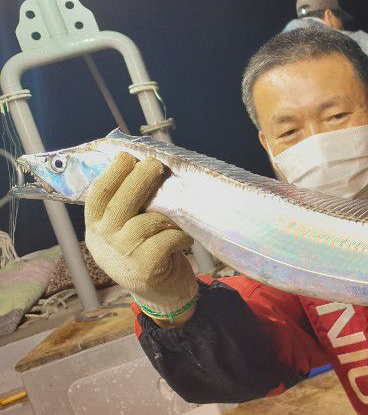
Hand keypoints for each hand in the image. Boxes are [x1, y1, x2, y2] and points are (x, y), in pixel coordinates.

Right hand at [84, 152, 196, 325]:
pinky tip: (185, 238)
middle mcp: (104, 241)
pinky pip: (166, 239)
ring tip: (178, 217)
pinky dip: (180, 235)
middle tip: (156, 165)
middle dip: (140, 180)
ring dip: (168, 215)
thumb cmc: (146, 252)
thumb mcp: (126, 230)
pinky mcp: (146, 268)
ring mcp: (124, 255)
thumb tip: (141, 166)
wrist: (161, 296)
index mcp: (96, 228)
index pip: (97, 196)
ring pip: (147, 221)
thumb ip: (127, 207)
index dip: (112, 174)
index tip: (128, 157)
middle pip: (120, 203)